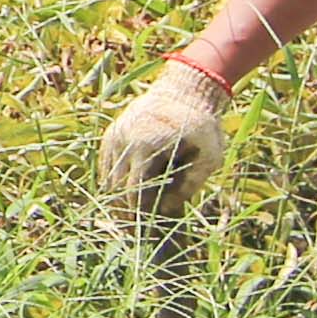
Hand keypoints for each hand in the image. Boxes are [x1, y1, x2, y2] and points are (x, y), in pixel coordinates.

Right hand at [97, 63, 226, 216]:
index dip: (136, 214)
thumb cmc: (203, 124)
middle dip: (122, 211)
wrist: (186, 87)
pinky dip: (113, 180)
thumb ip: (189, 186)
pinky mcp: (113, 132)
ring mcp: (116, 135)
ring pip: (108, 177)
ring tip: (127, 216)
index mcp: (147, 146)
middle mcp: (125, 140)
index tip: (142, 230)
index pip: (133, 190)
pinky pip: (107, 163)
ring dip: (116, 197)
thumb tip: (164, 210)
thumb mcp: (209, 157)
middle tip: (131, 230)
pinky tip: (124, 194)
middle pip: (116, 187)